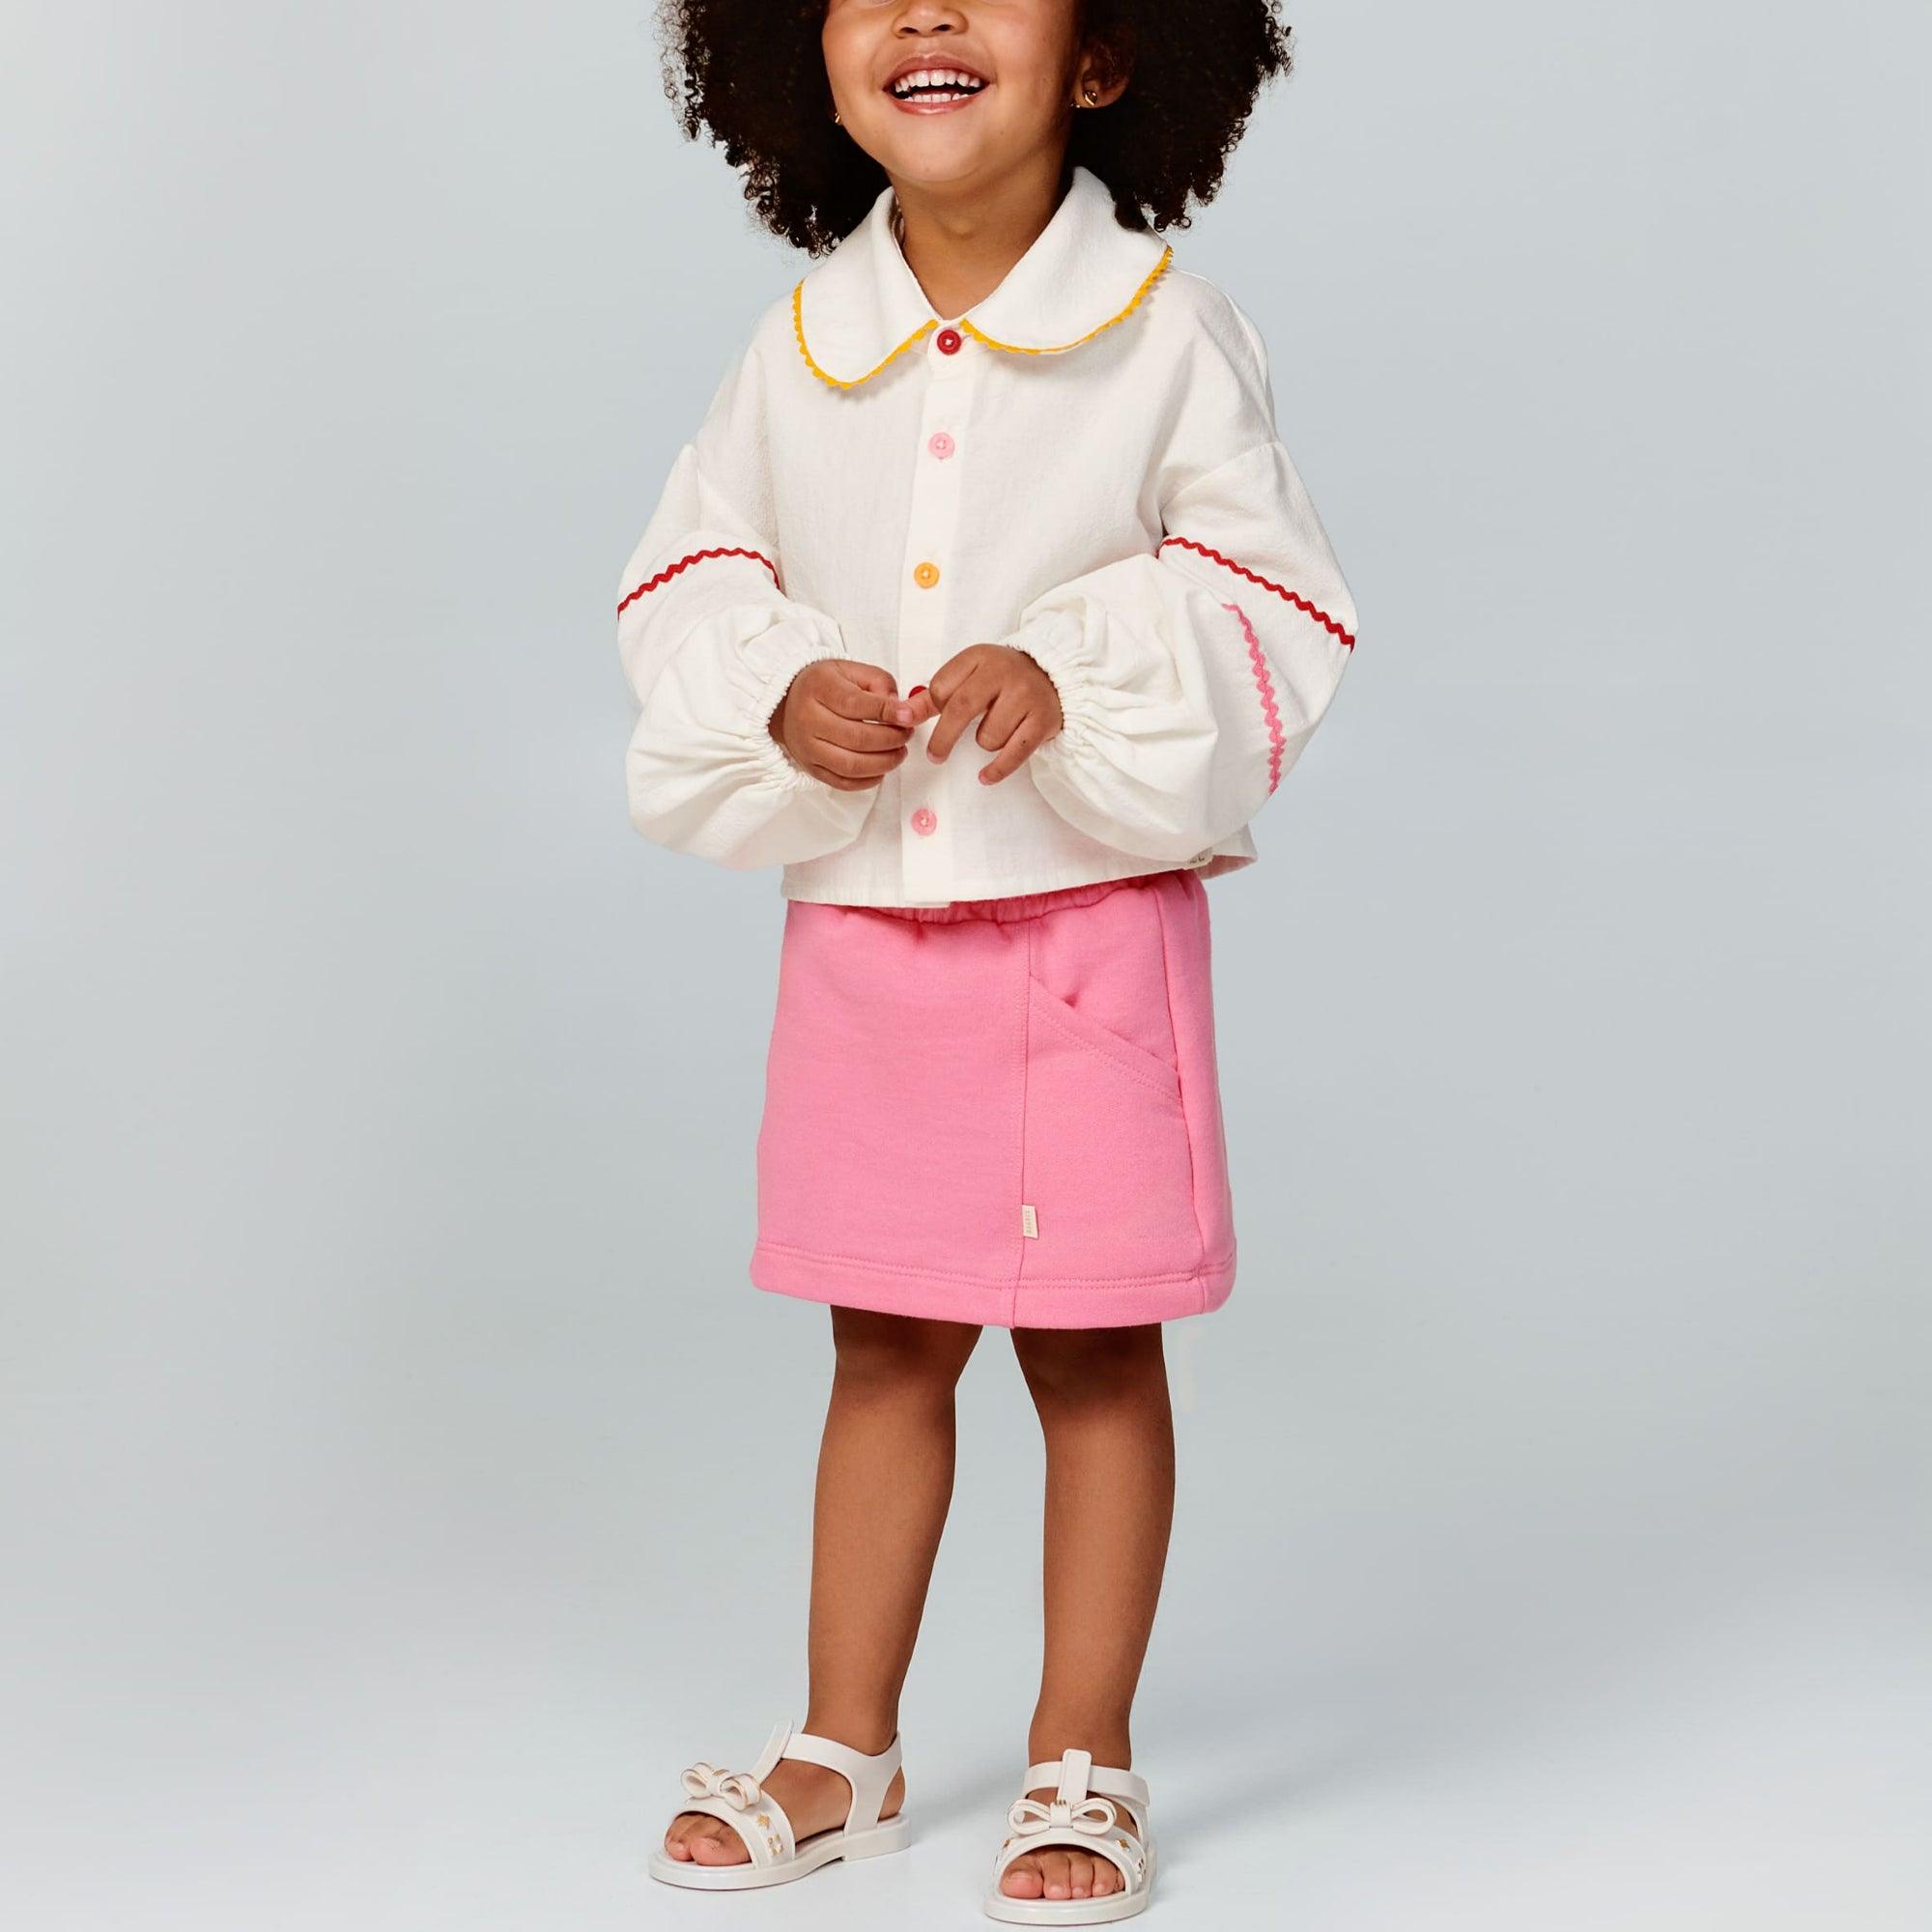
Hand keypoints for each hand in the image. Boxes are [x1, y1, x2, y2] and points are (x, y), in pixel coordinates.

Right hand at [769, 659, 912, 790]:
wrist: (788, 703)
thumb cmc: (825, 685)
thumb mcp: (851, 670)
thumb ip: (879, 683)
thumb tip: (899, 710)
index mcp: (819, 688)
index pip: (854, 704)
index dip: (886, 712)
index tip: (908, 716)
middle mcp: (808, 719)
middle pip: (856, 738)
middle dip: (891, 739)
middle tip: (906, 734)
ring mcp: (808, 747)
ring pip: (851, 765)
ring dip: (884, 762)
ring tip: (899, 752)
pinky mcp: (811, 768)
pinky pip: (843, 782)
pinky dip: (868, 780)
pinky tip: (881, 768)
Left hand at [891, 644, 1062, 784]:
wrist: (1053, 674)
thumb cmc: (1002, 678)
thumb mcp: (969, 675)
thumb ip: (934, 696)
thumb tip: (902, 715)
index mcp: (979, 657)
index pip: (942, 687)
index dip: (935, 708)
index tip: (936, 718)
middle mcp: (1003, 673)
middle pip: (961, 709)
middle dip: (944, 737)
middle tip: (935, 756)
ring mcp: (1025, 696)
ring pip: (988, 736)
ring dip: (985, 742)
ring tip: (995, 730)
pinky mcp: (1042, 721)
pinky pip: (1013, 754)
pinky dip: (997, 769)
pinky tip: (985, 776)